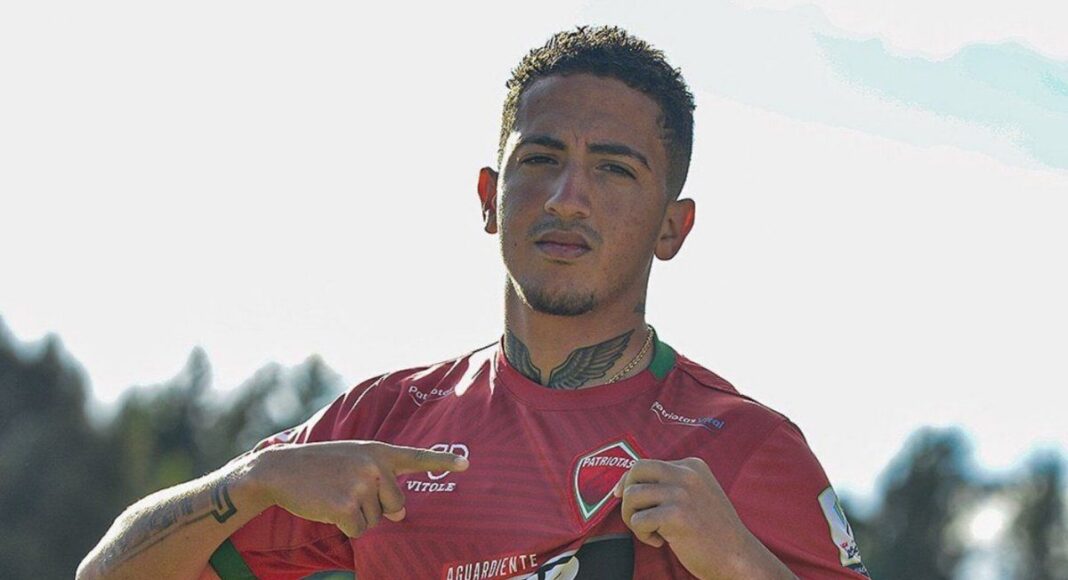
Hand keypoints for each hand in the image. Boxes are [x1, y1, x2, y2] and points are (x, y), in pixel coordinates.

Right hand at [249, 441, 467, 537]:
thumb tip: (400, 514)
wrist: (280, 470)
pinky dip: (344, 526)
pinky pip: (359, 530)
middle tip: (348, 491)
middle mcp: (375, 465)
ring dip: (356, 515)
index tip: (467, 464)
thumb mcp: (354, 460)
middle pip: (396, 506)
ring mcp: (361, 484)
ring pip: (376, 520)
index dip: (443, 462)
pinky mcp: (346, 506)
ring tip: (334, 494)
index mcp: (379, 451)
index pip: (417, 458)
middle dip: (376, 507)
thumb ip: (382, 481)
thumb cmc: (320, 466)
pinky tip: (328, 508)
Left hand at [613, 457, 792, 579]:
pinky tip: (660, 542)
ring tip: (651, 532)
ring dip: (633, 518)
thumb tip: (626, 484)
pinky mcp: (677, 515)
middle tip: (634, 514)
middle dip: (626, 492)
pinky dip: (642, 534)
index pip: (646, 464)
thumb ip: (670, 484)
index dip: (630, 482)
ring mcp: (682, 493)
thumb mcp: (696, 494)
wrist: (738, 557)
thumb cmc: (712, 530)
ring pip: (632, 495)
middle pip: (636, 470)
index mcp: (692, 466)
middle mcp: (686, 474)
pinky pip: (638, 520)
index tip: (624, 497)